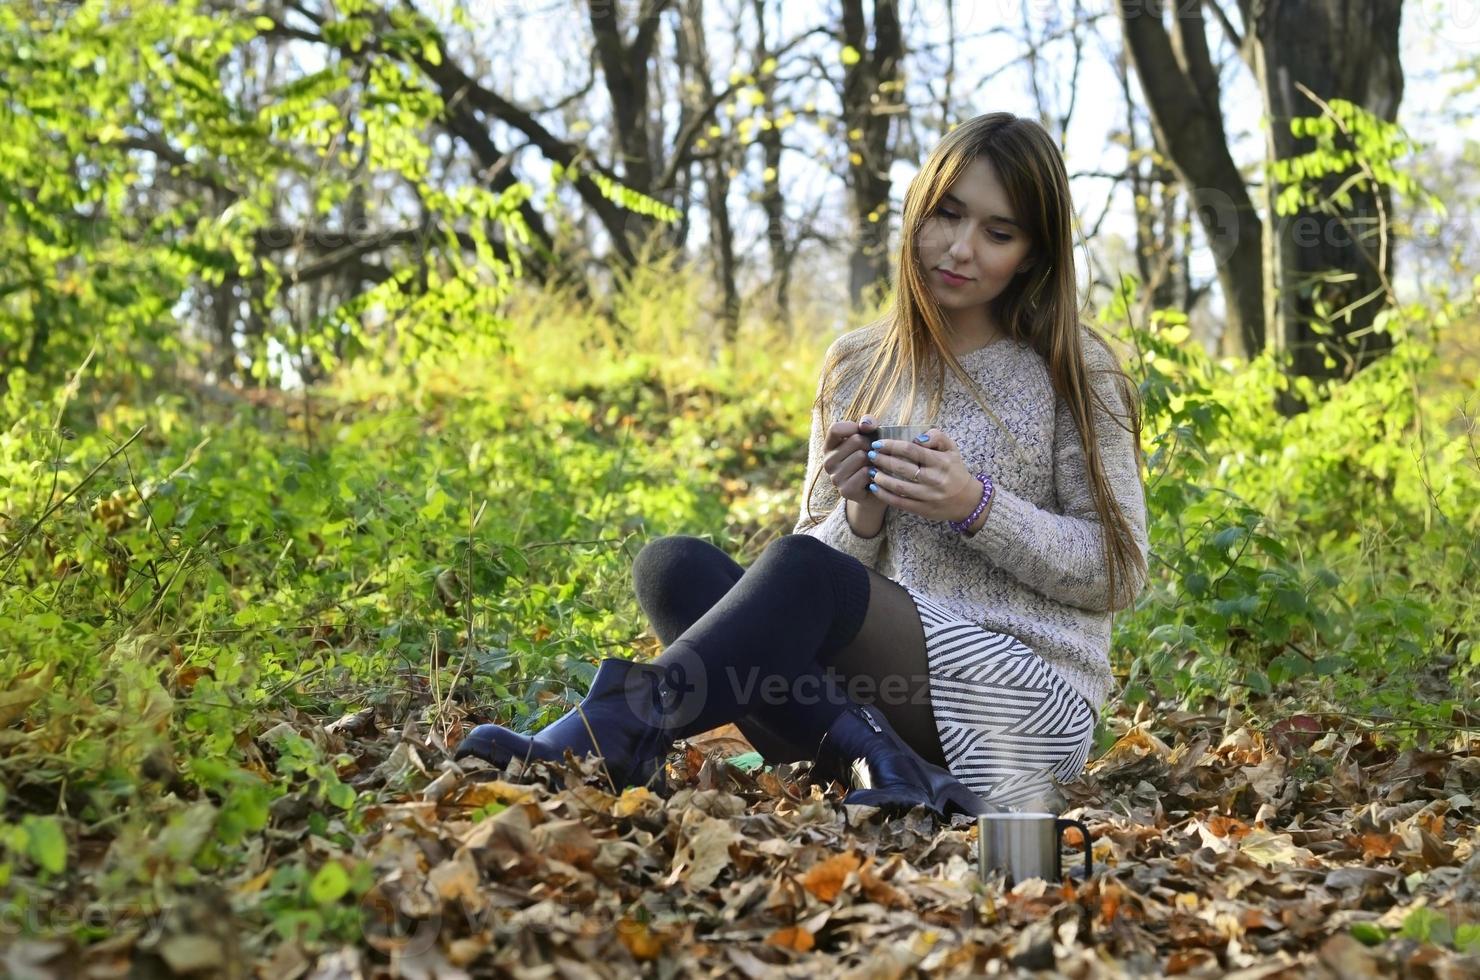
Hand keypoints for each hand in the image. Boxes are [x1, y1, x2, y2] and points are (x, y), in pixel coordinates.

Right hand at [823, 416, 884, 506]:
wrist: (877, 488)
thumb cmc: (872, 457)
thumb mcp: (870, 435)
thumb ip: (868, 423)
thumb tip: (866, 425)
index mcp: (829, 446)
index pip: (835, 429)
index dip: (853, 427)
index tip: (864, 433)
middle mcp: (827, 462)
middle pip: (855, 440)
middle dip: (870, 445)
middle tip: (871, 455)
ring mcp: (834, 477)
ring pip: (862, 456)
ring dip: (874, 460)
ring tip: (872, 466)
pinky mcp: (845, 490)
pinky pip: (865, 472)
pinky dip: (874, 474)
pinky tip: (872, 478)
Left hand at [864, 428, 981, 523]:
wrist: (968, 501)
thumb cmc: (955, 470)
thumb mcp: (952, 449)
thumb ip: (936, 437)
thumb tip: (917, 438)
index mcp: (941, 462)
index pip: (911, 450)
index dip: (891, 446)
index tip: (878, 443)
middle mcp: (935, 479)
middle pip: (902, 468)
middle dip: (882, 460)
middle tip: (870, 455)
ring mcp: (928, 496)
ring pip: (898, 487)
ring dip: (880, 478)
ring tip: (870, 471)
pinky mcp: (923, 509)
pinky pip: (899, 502)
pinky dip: (884, 495)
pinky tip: (874, 488)